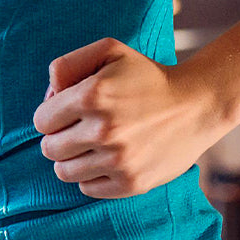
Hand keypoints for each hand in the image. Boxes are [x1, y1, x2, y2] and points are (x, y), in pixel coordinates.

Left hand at [32, 38, 222, 198]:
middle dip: (59, 138)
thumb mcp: (108, 51)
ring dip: (72, 159)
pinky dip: (91, 176)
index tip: (69, 112)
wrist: (198, 106)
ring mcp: (119, 160)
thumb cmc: (146, 76)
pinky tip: (106, 160)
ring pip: (63, 172)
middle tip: (80, 130)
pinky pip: (87, 188)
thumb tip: (49, 95)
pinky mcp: (132, 183)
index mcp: (92, 96)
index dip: (51, 116)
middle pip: (49, 149)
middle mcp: (103, 130)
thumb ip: (67, 65)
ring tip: (92, 146)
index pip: (41, 121)